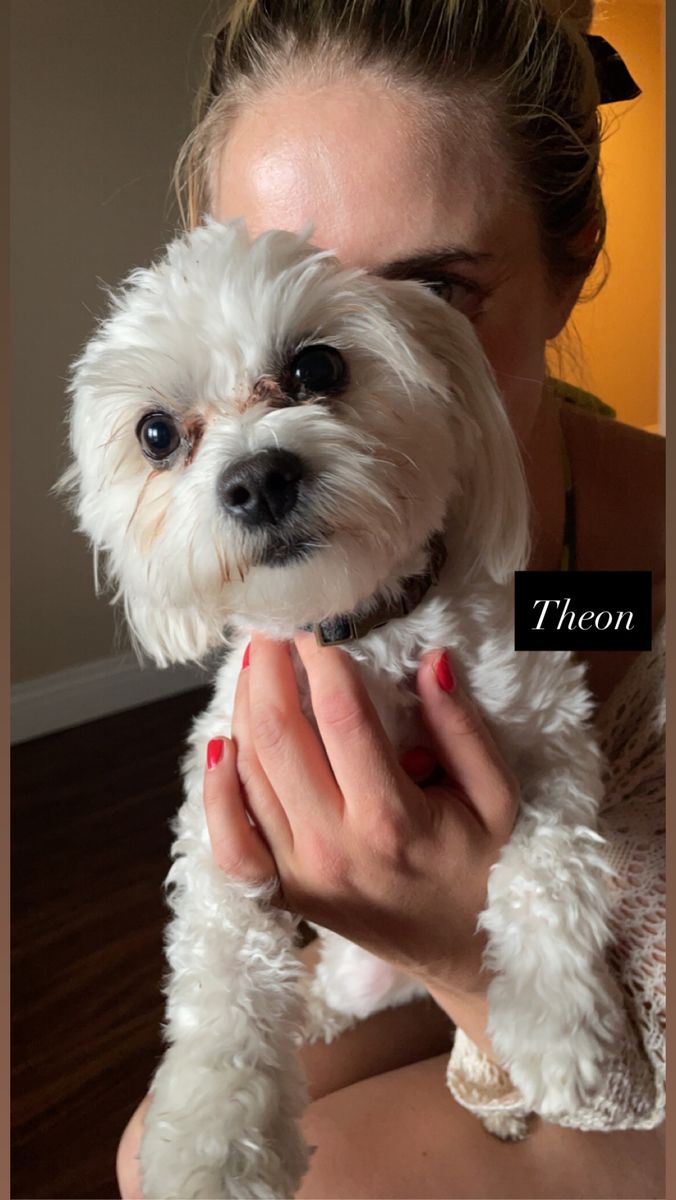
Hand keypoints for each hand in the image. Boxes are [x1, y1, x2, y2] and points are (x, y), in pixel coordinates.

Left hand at [203, 632, 518, 1008]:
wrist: (464, 956)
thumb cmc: (484, 867)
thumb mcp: (497, 797)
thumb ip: (463, 729)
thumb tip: (431, 661)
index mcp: (392, 819)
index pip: (340, 714)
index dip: (321, 656)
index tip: (316, 618)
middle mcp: (334, 845)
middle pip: (278, 735)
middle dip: (269, 667)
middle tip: (272, 626)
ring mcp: (300, 873)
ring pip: (249, 773)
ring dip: (244, 708)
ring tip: (257, 665)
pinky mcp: (283, 892)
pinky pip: (230, 840)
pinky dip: (216, 790)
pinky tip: (221, 745)